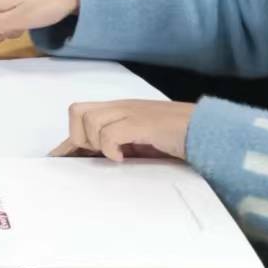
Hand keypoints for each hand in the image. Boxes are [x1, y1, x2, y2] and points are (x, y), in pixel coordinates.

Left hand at [54, 100, 196, 161]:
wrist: (208, 133)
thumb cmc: (177, 140)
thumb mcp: (141, 143)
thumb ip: (119, 145)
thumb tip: (93, 160)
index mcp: (120, 110)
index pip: (81, 116)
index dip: (68, 140)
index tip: (59, 160)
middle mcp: (122, 106)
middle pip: (77, 112)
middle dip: (80, 138)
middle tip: (99, 156)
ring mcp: (132, 112)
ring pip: (91, 121)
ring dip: (98, 143)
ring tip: (117, 156)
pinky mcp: (143, 122)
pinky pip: (111, 132)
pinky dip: (112, 148)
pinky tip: (124, 158)